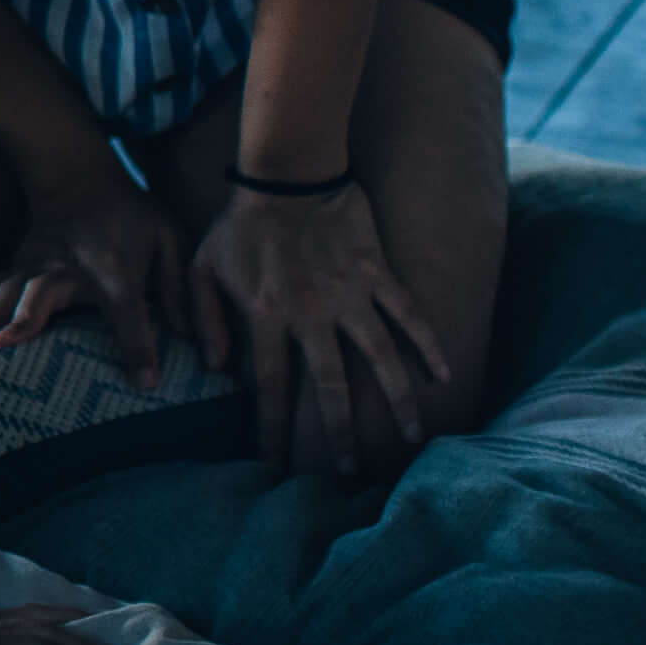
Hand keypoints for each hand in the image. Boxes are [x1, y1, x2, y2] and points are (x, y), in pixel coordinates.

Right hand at [0, 157, 187, 388]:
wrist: (77, 173)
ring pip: (7, 295)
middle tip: (7, 347)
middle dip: (27, 320)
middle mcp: (65, 264)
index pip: (127, 306)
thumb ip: (177, 286)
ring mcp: (31, 263)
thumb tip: (190, 340)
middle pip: (44, 294)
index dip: (137, 342)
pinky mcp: (12, 267)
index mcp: (113, 262)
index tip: (146, 382)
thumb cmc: (130, 213)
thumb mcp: (168, 236)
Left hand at [187, 182, 445, 477]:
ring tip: (411, 437)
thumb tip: (218, 369)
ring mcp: (349, 295)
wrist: (284, 173)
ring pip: (380, 359)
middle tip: (350, 471)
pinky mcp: (377, 275)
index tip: (277, 464)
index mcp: (266, 316)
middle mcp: (311, 314)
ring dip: (396, 401)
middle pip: (330, 387)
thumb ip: (206, 319)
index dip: (274, 429)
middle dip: (338, 434)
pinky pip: (408, 316)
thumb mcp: (202, 267)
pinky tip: (443, 376)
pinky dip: (427, 345)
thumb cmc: (239, 223)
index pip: (272, 387)